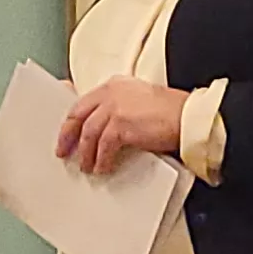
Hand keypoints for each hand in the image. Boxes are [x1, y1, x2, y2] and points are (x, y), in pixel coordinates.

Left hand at [56, 79, 186, 174]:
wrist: (188, 117)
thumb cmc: (171, 112)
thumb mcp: (139, 100)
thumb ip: (119, 107)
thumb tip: (102, 128)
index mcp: (114, 85)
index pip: (83, 101)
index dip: (71, 120)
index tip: (65, 132)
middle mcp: (111, 93)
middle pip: (78, 115)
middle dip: (67, 136)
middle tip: (64, 151)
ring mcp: (114, 108)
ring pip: (88, 134)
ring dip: (85, 154)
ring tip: (86, 166)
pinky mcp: (121, 125)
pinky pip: (103, 147)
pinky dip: (101, 160)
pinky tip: (103, 168)